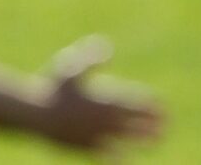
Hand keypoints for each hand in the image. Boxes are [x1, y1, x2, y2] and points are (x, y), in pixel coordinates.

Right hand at [33, 36, 165, 151]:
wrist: (34, 113)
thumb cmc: (51, 86)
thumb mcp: (70, 66)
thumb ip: (92, 57)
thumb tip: (108, 46)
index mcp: (107, 99)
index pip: (140, 103)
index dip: (154, 105)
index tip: (162, 107)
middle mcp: (108, 119)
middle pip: (140, 122)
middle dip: (155, 123)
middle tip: (166, 125)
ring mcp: (100, 135)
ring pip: (131, 140)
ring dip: (145, 140)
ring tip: (155, 142)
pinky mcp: (89, 148)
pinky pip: (112, 155)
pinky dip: (123, 156)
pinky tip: (128, 158)